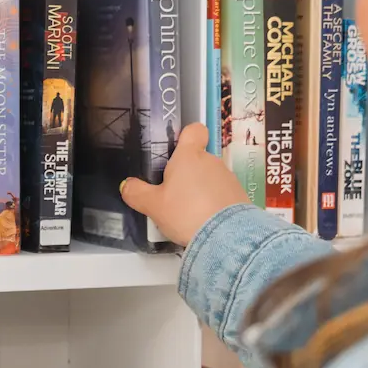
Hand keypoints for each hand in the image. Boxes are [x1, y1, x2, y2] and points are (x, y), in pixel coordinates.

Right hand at [121, 124, 248, 245]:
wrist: (226, 237)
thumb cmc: (186, 212)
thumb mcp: (153, 205)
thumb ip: (137, 193)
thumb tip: (127, 185)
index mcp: (189, 156)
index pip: (194, 130)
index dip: (186, 137)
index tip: (177, 152)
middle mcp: (211, 161)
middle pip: (198, 159)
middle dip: (187, 174)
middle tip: (173, 195)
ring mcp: (228, 178)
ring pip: (210, 178)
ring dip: (200, 190)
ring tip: (189, 214)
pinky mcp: (240, 196)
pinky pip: (222, 194)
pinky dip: (214, 204)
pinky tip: (205, 221)